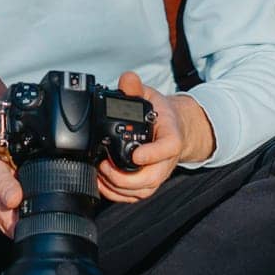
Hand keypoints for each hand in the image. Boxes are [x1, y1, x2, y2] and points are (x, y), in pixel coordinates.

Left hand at [96, 71, 214, 204]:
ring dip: (118, 187)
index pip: (168, 147)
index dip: (152, 154)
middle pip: (152, 178)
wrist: (174, 130)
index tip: (135, 155)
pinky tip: (103, 183)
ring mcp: (158, 174)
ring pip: (142, 191)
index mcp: (171, 136)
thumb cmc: (161, 115)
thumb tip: (126, 79)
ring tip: (100, 172)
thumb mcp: (150, 96)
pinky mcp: (149, 183)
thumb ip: (137, 89)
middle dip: (125, 178)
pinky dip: (118, 194)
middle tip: (105, 165)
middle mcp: (166, 159)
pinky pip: (136, 196)